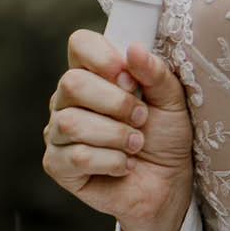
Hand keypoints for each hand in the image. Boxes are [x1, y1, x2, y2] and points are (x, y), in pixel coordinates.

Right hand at [43, 31, 194, 230]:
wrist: (168, 186)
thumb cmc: (166, 139)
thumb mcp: (171, 101)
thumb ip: (155, 73)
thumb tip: (133, 49)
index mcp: (93, 75)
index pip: (79, 44)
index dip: (103, 57)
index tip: (130, 79)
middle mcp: (68, 100)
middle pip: (72, 82)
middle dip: (115, 103)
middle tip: (141, 118)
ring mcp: (58, 132)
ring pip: (71, 123)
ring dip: (115, 136)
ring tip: (137, 145)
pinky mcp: (58, 165)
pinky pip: (76, 156)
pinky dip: (110, 161)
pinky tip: (124, 165)